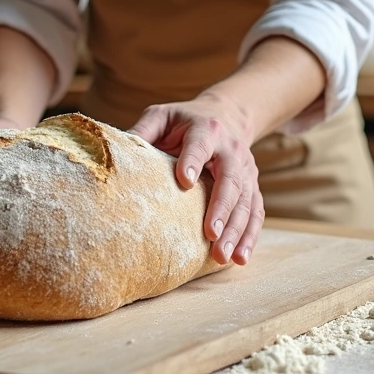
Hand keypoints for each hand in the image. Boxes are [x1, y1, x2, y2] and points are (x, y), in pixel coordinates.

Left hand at [128, 92, 263, 265]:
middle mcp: (231, 150)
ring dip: (236, 230)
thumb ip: (144, 130)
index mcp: (206, 129)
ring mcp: (246, 170)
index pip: (200, 144)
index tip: (184, 181)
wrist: (226, 115)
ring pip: (246, 202)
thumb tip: (118, 151)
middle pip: (230, 180)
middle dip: (221, 209)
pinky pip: (256, 213)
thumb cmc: (184, 121)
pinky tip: (240, 258)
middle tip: (210, 235)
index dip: (192, 160)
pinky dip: (250, 236)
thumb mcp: (162, 116)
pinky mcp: (252, 186)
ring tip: (222, 256)